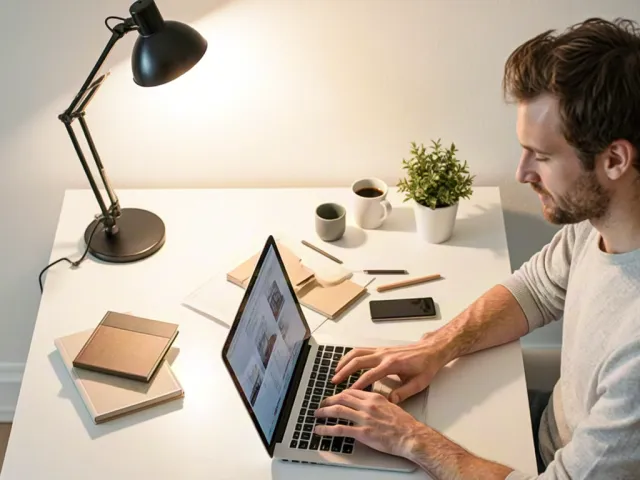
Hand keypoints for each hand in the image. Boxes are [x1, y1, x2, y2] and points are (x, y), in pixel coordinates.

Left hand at [313, 390, 426, 457]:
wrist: (411, 436)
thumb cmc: (405, 423)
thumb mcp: (392, 405)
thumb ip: (378, 402)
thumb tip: (370, 403)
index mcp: (375, 397)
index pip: (352, 391)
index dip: (340, 393)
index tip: (335, 396)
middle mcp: (367, 405)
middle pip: (342, 398)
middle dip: (329, 400)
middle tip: (322, 403)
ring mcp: (364, 419)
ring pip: (338, 411)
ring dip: (324, 412)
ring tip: (317, 414)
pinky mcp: (363, 432)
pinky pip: (340, 429)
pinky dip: (327, 429)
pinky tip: (320, 429)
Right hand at [332, 335, 451, 403]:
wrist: (430, 350)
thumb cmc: (425, 366)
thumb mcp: (418, 383)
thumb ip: (403, 393)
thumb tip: (389, 402)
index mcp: (392, 364)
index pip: (370, 375)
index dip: (358, 384)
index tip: (348, 393)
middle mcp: (384, 355)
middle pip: (358, 360)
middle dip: (344, 371)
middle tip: (334, 381)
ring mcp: (381, 350)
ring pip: (357, 352)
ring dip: (344, 361)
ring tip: (336, 372)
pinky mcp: (381, 349)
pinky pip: (361, 350)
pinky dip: (350, 356)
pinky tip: (345, 363)